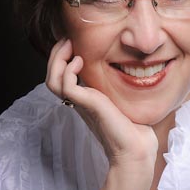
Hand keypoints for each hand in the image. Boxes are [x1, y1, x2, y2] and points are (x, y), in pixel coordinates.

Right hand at [46, 39, 157, 167]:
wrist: (137, 150)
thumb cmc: (136, 128)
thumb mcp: (126, 99)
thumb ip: (122, 86)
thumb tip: (136, 67)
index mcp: (85, 99)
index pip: (61, 76)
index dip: (62, 58)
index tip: (73, 42)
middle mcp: (80, 101)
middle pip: (52, 76)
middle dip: (56, 54)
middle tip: (67, 39)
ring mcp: (81, 104)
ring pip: (52, 81)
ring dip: (57, 59)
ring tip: (70, 46)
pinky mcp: (87, 105)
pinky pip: (65, 86)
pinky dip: (67, 70)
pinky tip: (79, 61)